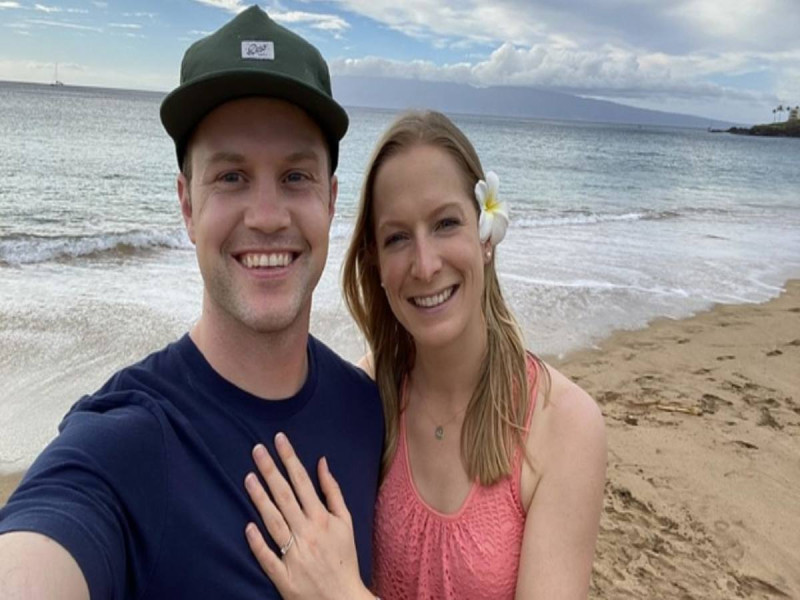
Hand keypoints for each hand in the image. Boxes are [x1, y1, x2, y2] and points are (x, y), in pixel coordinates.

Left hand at [244, 433, 372, 599]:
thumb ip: (332, 491)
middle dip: (270, 470)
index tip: (279, 439)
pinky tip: (247, 526)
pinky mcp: (283, 576)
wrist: (343, 598)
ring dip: (260, 498)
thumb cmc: (344, 557)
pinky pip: (267, 557)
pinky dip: (258, 542)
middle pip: (285, 496)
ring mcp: (294, 554)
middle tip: (256, 449)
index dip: (290, 459)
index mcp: (322, 518)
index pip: (302, 482)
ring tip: (248, 476)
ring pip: (273, 522)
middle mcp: (307, 533)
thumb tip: (321, 463)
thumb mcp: (346, 521)